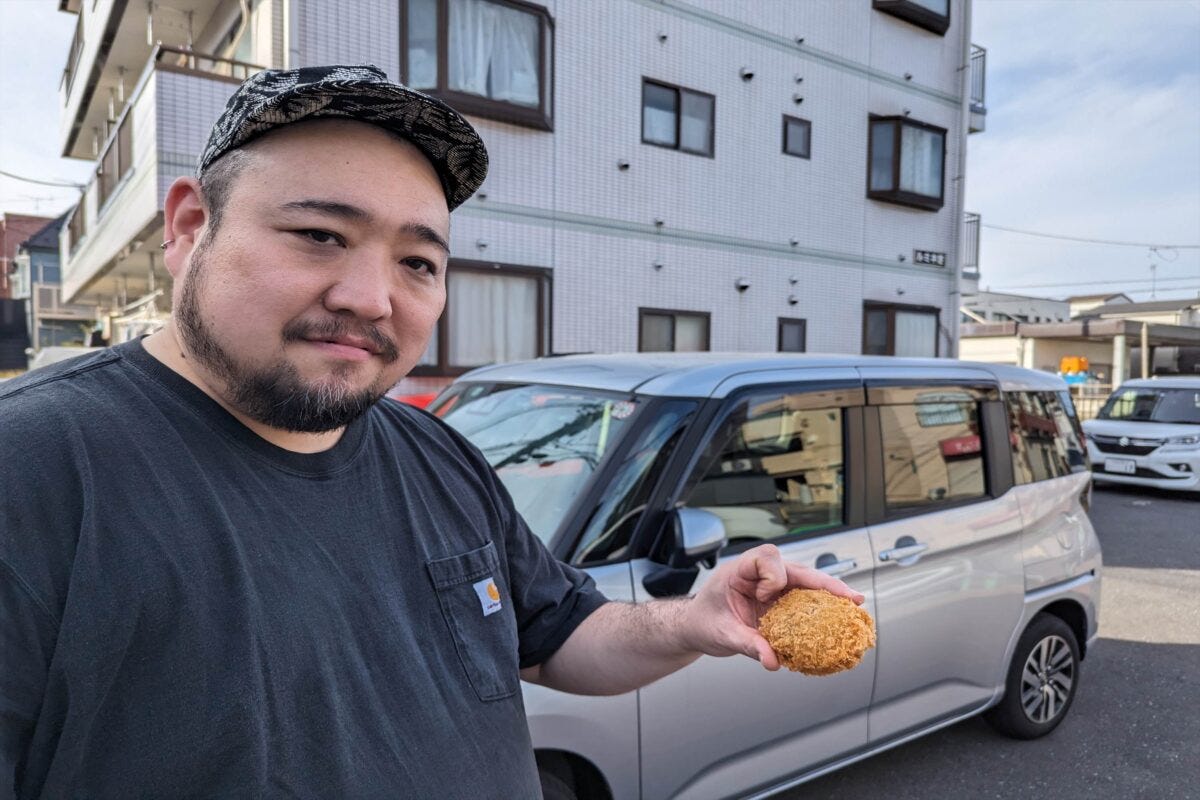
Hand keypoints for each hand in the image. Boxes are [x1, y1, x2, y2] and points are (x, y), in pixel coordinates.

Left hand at [681, 544, 864, 670]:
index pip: (766, 557)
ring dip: (829, 593)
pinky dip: (820, 607)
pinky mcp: (779, 601)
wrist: (696, 627)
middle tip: (849, 597)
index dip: (773, 575)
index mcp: (739, 570)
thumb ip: (748, 645)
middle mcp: (759, 574)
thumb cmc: (704, 622)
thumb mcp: (723, 635)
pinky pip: (803, 599)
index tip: (766, 597)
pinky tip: (838, 619)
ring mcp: (771, 586)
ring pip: (805, 582)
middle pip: (796, 568)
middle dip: (824, 582)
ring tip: (853, 605)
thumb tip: (773, 661)